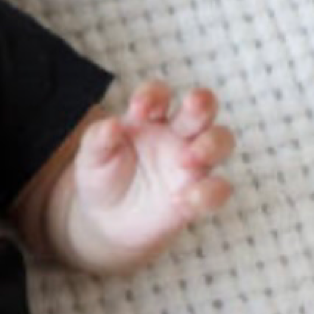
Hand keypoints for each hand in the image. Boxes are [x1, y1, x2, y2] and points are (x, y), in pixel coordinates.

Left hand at [73, 81, 234, 255]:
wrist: (106, 219)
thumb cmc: (102, 177)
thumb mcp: (92, 158)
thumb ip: (98, 139)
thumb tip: (110, 124)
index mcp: (148, 118)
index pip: (158, 94)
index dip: (153, 94)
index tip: (139, 107)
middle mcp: (176, 134)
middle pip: (202, 108)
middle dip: (202, 103)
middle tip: (192, 107)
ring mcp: (192, 163)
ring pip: (221, 141)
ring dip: (211, 144)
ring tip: (186, 160)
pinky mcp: (198, 194)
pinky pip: (217, 189)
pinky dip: (208, 193)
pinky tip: (183, 200)